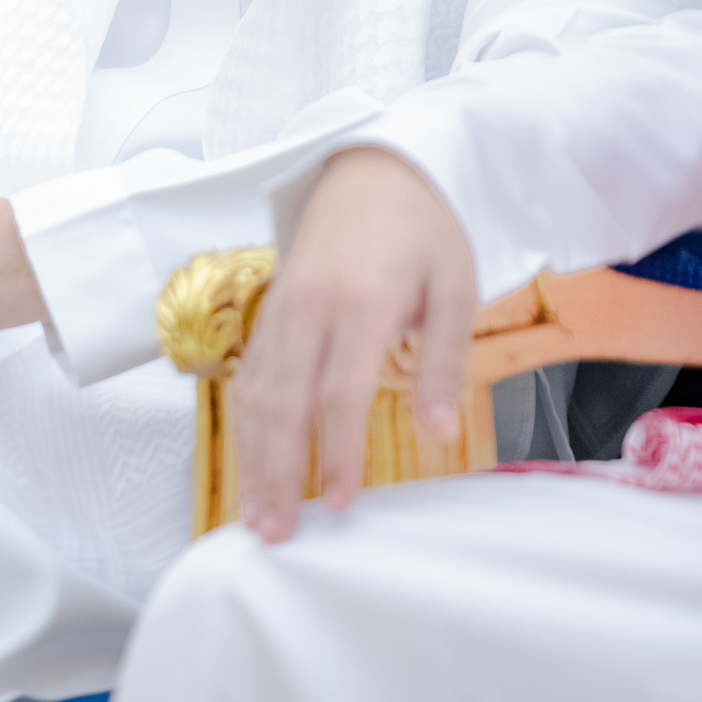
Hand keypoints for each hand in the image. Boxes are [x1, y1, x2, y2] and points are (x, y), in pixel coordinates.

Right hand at [232, 146, 475, 542]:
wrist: (370, 166)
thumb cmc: (421, 229)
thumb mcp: (455, 285)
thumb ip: (441, 361)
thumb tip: (438, 432)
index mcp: (359, 301)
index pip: (339, 392)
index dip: (336, 453)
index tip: (341, 506)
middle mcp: (308, 307)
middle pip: (283, 402)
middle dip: (276, 472)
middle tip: (274, 534)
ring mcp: (281, 307)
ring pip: (255, 393)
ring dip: (252, 458)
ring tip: (255, 516)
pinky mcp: (269, 310)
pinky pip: (249, 375)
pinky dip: (246, 425)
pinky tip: (250, 462)